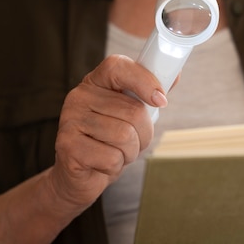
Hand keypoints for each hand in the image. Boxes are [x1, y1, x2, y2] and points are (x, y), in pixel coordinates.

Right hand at [51, 54, 166, 210]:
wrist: (81, 176)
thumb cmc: (109, 142)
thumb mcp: (130, 116)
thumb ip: (149, 95)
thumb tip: (175, 75)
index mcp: (95, 83)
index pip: (118, 66)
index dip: (144, 81)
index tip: (161, 101)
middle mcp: (79, 97)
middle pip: (133, 111)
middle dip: (144, 134)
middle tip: (133, 142)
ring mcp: (70, 120)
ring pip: (124, 136)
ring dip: (130, 152)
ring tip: (116, 153)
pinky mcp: (67, 146)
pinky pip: (111, 158)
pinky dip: (115, 166)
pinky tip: (102, 165)